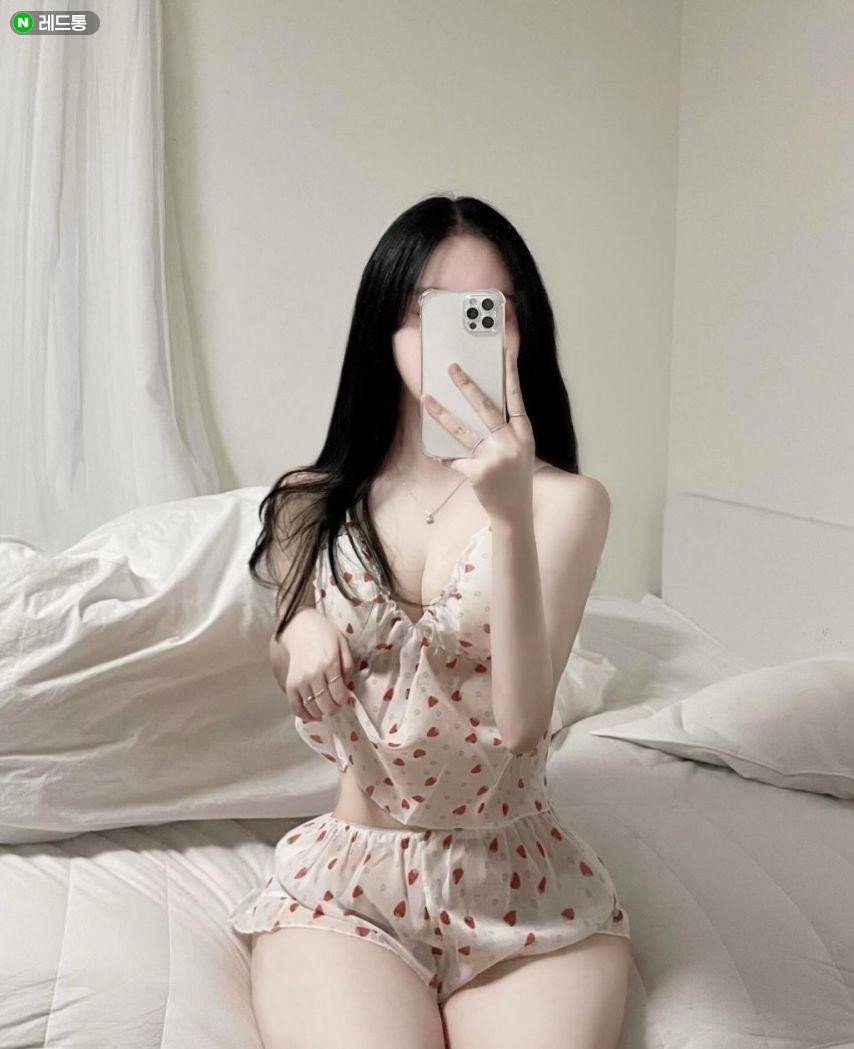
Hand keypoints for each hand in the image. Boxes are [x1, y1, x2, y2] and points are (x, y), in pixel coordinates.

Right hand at [269, 609, 354, 722]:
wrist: (299, 626)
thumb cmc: (325, 634)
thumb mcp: (343, 644)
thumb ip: (348, 665)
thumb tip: (346, 686)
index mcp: (330, 664)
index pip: (339, 694)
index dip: (343, 700)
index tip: (344, 697)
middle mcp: (314, 675)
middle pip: (326, 704)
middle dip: (334, 708)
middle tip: (336, 704)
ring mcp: (300, 681)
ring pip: (312, 708)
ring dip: (321, 712)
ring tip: (325, 707)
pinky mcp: (290, 684)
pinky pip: (295, 706)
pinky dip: (304, 715)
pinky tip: (312, 715)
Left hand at [420, 345, 534, 519]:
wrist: (514, 511)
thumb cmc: (515, 478)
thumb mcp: (520, 451)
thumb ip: (506, 430)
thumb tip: (479, 406)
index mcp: (524, 434)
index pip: (516, 398)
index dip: (511, 376)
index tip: (505, 354)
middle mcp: (510, 443)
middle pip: (485, 407)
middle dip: (467, 385)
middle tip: (452, 368)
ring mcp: (493, 457)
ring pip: (461, 429)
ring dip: (441, 412)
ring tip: (426, 398)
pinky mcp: (477, 471)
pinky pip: (454, 458)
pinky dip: (444, 456)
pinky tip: (434, 452)